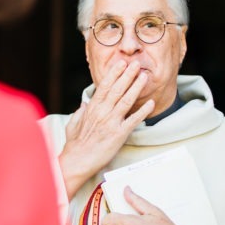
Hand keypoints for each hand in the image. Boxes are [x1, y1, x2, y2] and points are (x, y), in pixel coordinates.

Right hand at [58, 61, 154, 197]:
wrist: (77, 161)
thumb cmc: (75, 144)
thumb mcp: (73, 124)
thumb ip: (80, 112)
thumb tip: (84, 103)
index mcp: (92, 108)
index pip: (105, 86)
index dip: (114, 73)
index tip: (121, 63)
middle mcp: (102, 112)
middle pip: (117, 89)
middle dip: (128, 75)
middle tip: (136, 63)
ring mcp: (111, 122)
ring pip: (126, 100)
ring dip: (136, 87)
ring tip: (144, 76)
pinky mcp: (119, 134)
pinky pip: (133, 120)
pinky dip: (143, 111)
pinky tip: (151, 103)